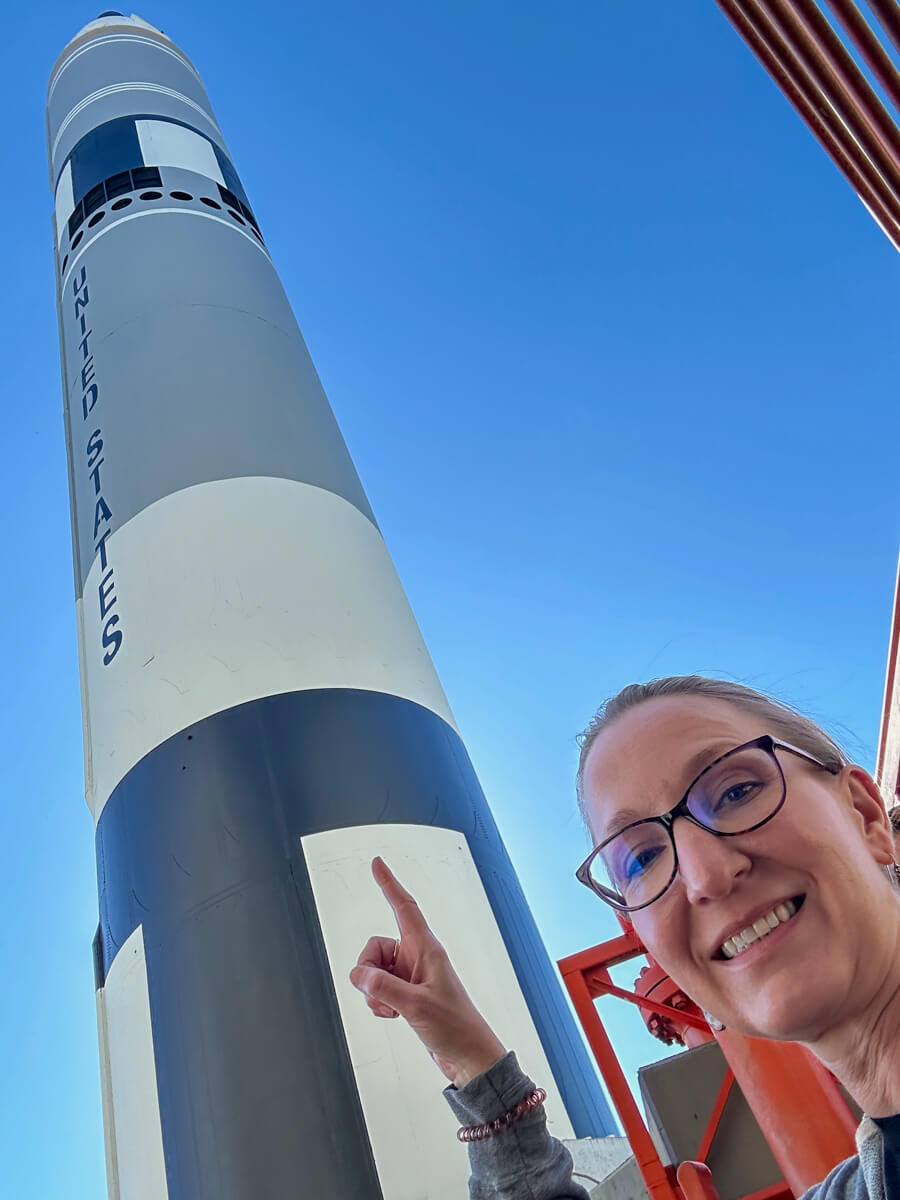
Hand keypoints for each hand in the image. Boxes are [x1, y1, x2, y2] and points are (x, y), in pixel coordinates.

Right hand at [349, 856, 506, 1088]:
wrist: (469, 1057)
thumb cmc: (456, 1026)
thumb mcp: (416, 1005)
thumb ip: (383, 988)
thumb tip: (358, 974)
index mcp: (426, 948)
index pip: (404, 907)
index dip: (389, 884)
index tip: (378, 863)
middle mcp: (418, 958)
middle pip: (376, 947)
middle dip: (369, 969)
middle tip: (382, 994)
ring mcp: (412, 977)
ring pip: (375, 971)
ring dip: (374, 991)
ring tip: (393, 1009)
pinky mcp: (408, 995)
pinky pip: (379, 989)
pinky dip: (379, 1002)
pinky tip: (394, 1016)